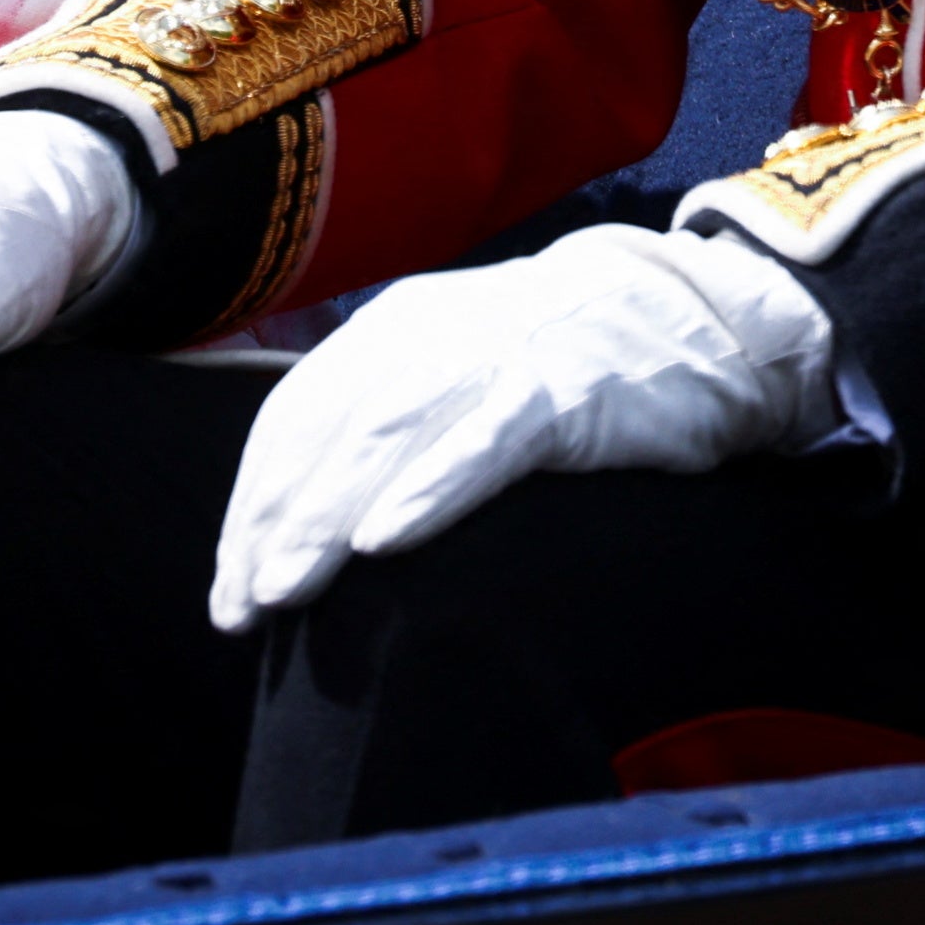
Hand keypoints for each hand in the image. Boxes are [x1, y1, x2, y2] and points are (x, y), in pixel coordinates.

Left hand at [206, 223, 842, 636]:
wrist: (695, 315)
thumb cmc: (569, 367)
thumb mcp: (463, 382)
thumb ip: (394, 430)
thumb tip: (313, 526)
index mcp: (390, 331)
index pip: (295, 421)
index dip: (254, 505)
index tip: (229, 589)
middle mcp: (425, 334)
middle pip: (324, 434)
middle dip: (271, 526)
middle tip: (240, 609)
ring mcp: (492, 355)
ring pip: (385, 437)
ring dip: (324, 517)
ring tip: (282, 589)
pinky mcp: (560, 388)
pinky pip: (482, 440)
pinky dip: (428, 488)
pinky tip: (384, 539)